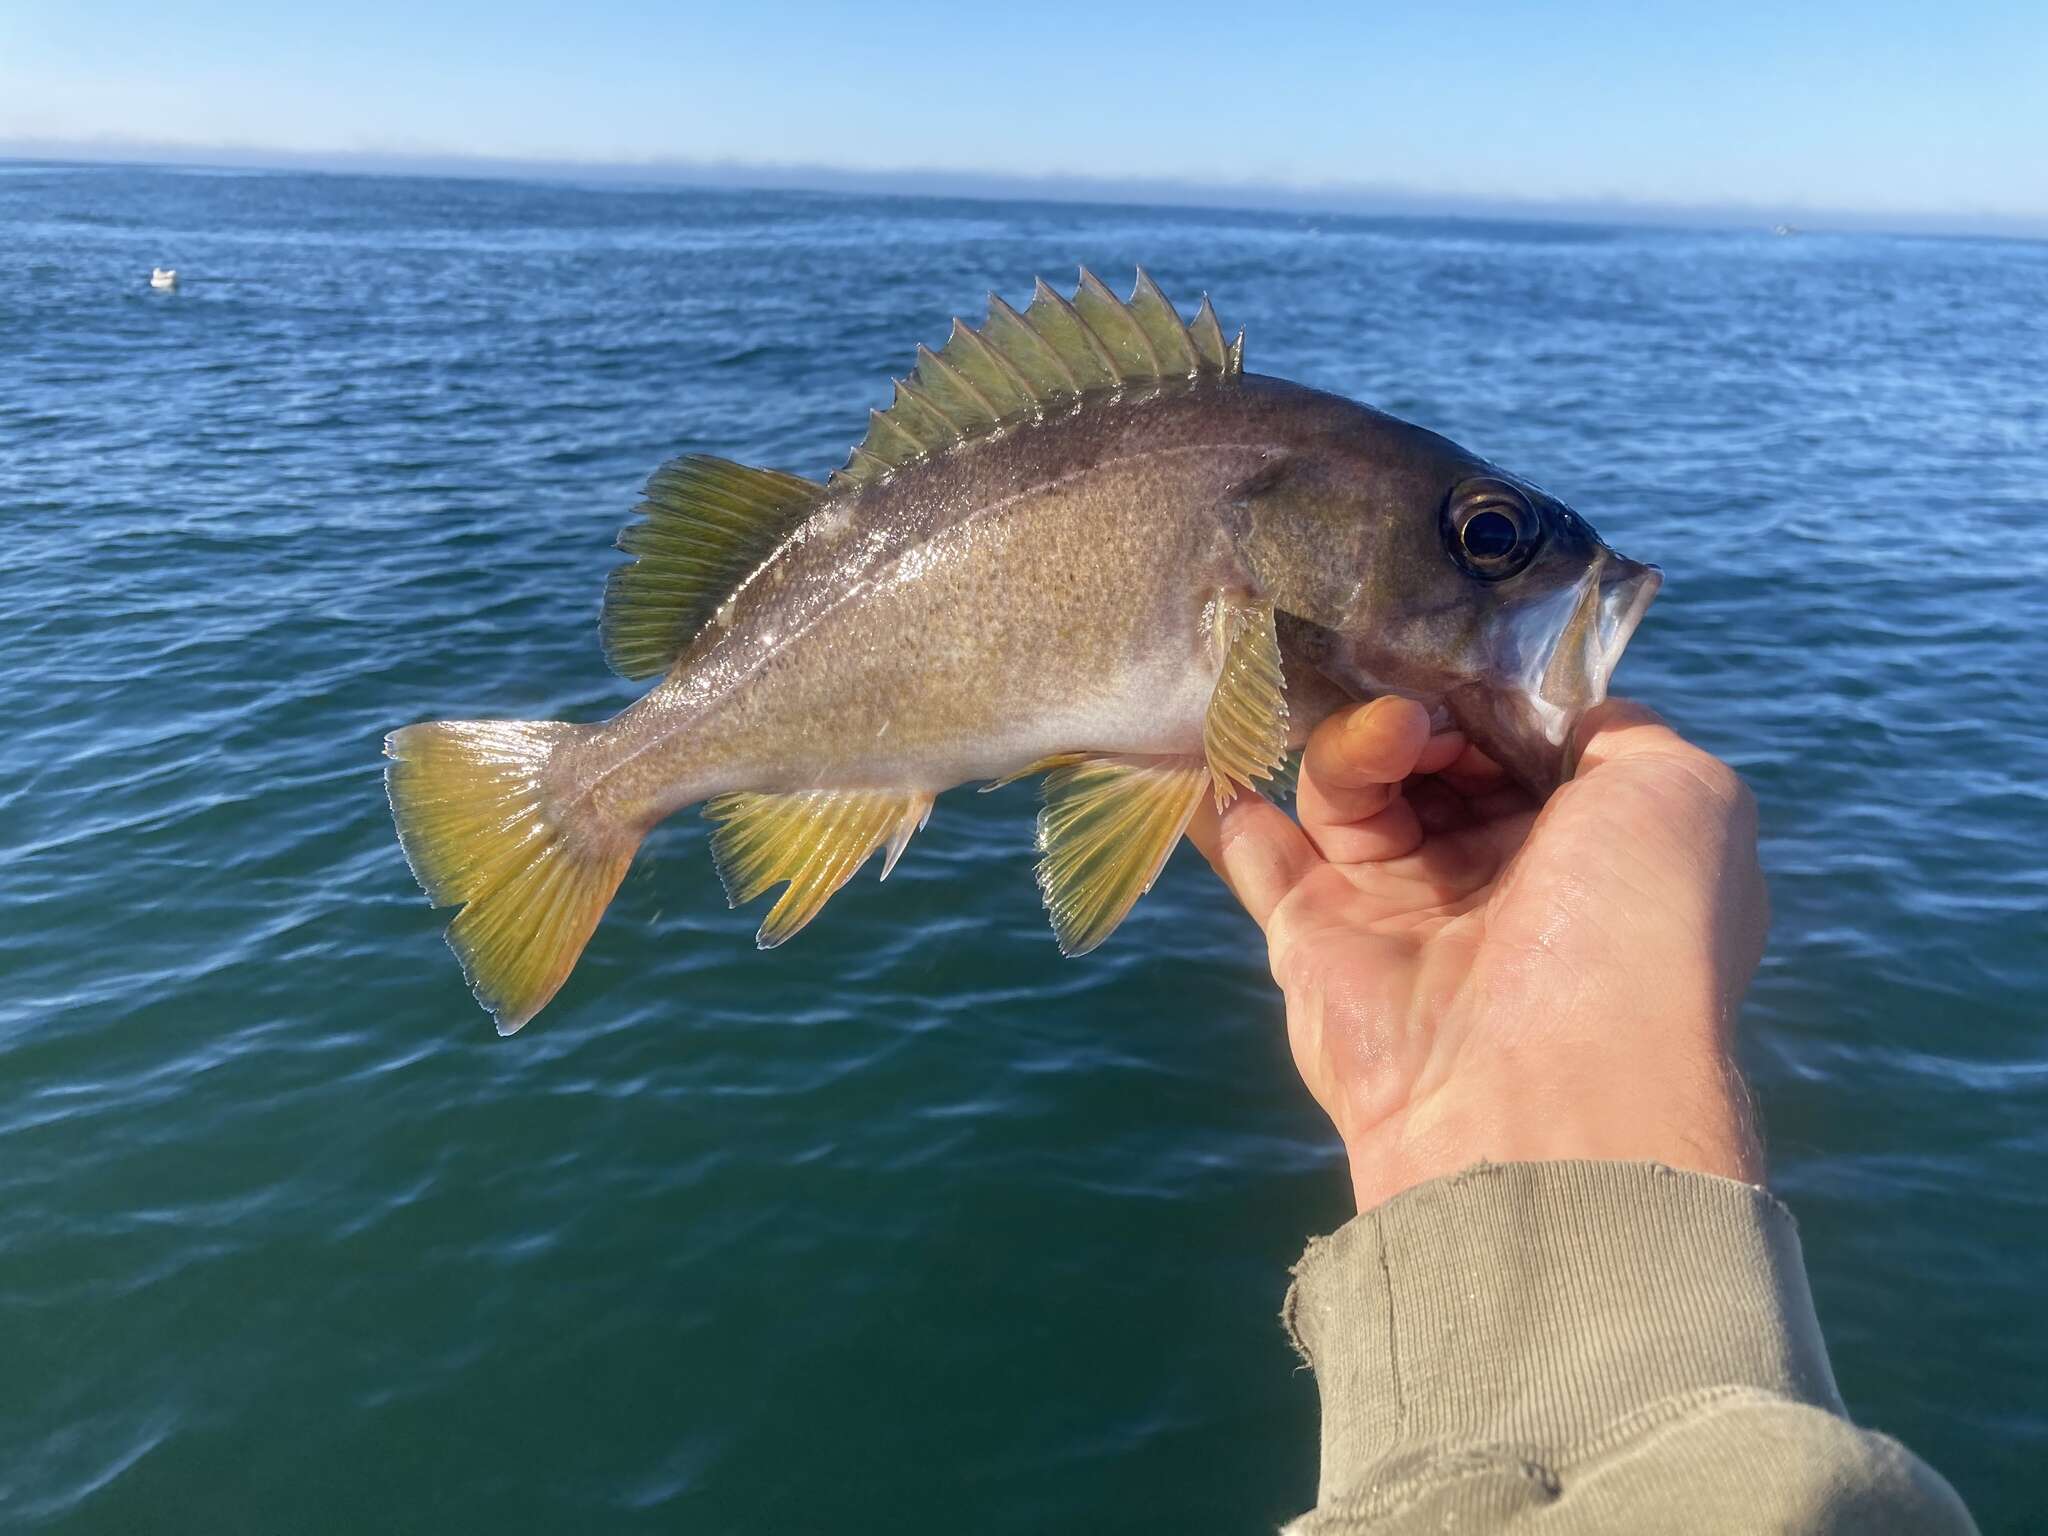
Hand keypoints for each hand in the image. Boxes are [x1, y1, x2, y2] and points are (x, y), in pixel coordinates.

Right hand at [1190, 696, 1767, 1211]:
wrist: (1542, 1086)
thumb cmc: (1634, 925)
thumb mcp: (1684, 792)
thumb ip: (1618, 727)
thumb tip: (1547, 706)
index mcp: (1586, 837)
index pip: (1515, 732)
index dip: (1488, 685)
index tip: (1465, 653)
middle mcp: (1491, 867)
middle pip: (1426, 750)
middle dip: (1417, 706)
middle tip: (1423, 706)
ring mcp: (1395, 902)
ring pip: (1348, 785)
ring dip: (1355, 743)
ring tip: (1389, 740)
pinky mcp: (1312, 933)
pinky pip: (1257, 849)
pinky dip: (1233, 799)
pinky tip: (1225, 742)